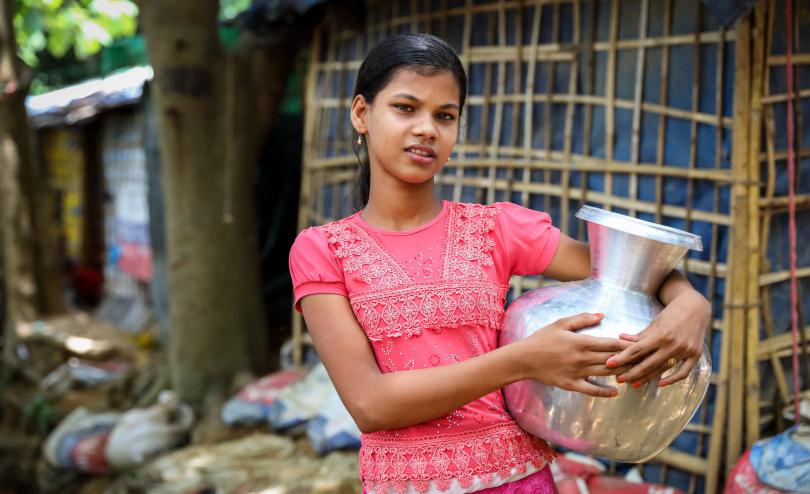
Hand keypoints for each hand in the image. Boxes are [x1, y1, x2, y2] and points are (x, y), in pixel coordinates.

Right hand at [517, 313, 632, 396]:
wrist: (524, 358)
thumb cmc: (542, 338)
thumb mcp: (561, 323)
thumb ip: (583, 319)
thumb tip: (602, 315)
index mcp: (581, 341)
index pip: (610, 343)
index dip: (627, 344)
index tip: (639, 344)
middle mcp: (582, 358)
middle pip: (612, 359)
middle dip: (630, 359)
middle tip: (644, 359)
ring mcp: (578, 373)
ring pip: (605, 374)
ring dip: (622, 373)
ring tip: (635, 373)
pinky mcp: (571, 384)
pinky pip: (591, 390)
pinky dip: (604, 392)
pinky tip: (615, 391)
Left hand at [606, 290, 709, 387]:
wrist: (696, 307)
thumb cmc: (672, 313)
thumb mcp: (655, 322)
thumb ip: (640, 334)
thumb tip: (620, 338)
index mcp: (661, 334)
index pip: (638, 350)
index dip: (622, 357)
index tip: (609, 363)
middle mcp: (674, 344)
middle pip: (649, 363)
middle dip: (632, 373)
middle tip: (619, 379)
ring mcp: (685, 351)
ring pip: (663, 369)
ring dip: (648, 378)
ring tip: (634, 384)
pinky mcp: (695, 355)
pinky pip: (683, 372)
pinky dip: (673, 379)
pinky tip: (661, 383)